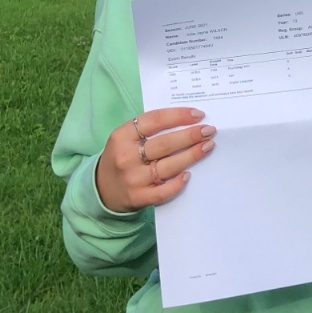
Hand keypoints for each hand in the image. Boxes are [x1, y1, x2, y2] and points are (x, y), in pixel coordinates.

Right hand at [95, 107, 214, 212]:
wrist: (102, 190)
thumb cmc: (122, 158)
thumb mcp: (125, 139)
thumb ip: (148, 130)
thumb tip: (185, 121)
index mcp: (121, 136)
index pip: (154, 121)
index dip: (178, 116)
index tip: (198, 115)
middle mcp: (126, 157)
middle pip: (164, 144)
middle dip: (190, 136)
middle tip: (209, 130)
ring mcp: (132, 179)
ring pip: (168, 166)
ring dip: (191, 155)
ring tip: (208, 146)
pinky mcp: (138, 197)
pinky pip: (163, 191)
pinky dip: (177, 184)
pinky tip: (189, 175)